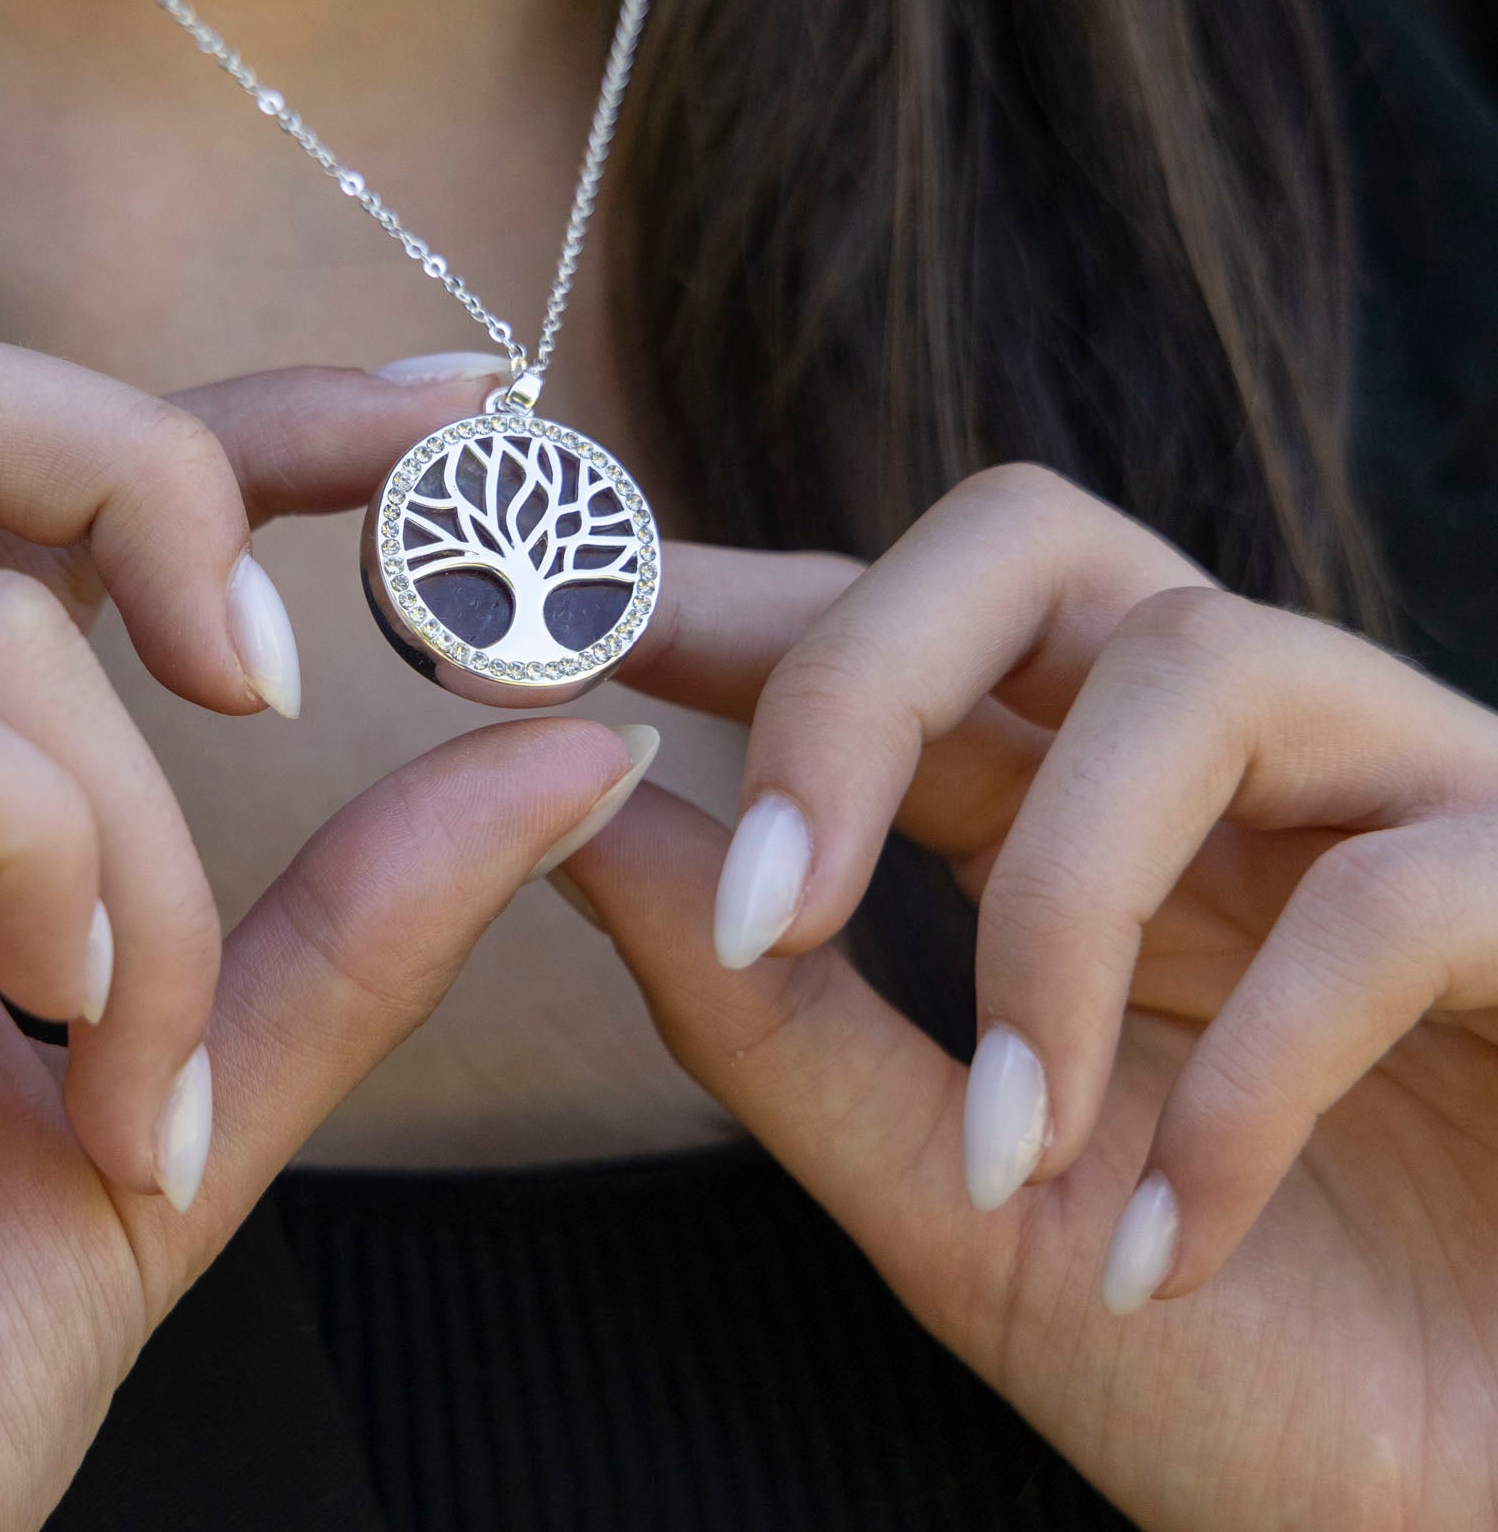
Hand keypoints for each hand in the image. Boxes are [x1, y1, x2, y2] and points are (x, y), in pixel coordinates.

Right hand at [0, 307, 645, 1530]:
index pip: (34, 482)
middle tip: (293, 660)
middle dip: (165, 454)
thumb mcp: (188, 1112)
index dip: (252, 416)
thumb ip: (361, 927)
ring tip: (139, 1032)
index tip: (455, 421)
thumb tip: (566, 750)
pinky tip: (59, 1027)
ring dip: (133, 817)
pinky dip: (36, 850)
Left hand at [562, 464, 1497, 1531]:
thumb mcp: (945, 1190)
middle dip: (859, 681)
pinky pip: (1390, 900)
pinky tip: (1170, 1254)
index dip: (731, 602)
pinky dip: (1247, 1086)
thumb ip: (768, 1011)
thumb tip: (583, 828)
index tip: (570, 621)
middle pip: (1029, 545)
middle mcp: (1232, 758)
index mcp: (1078, 805)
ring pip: (1197, 672)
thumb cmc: (1233, 1364)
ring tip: (1016, 1150)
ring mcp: (1404, 797)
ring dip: (1057, 917)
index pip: (892, 625)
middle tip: (771, 890)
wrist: (1469, 1528)